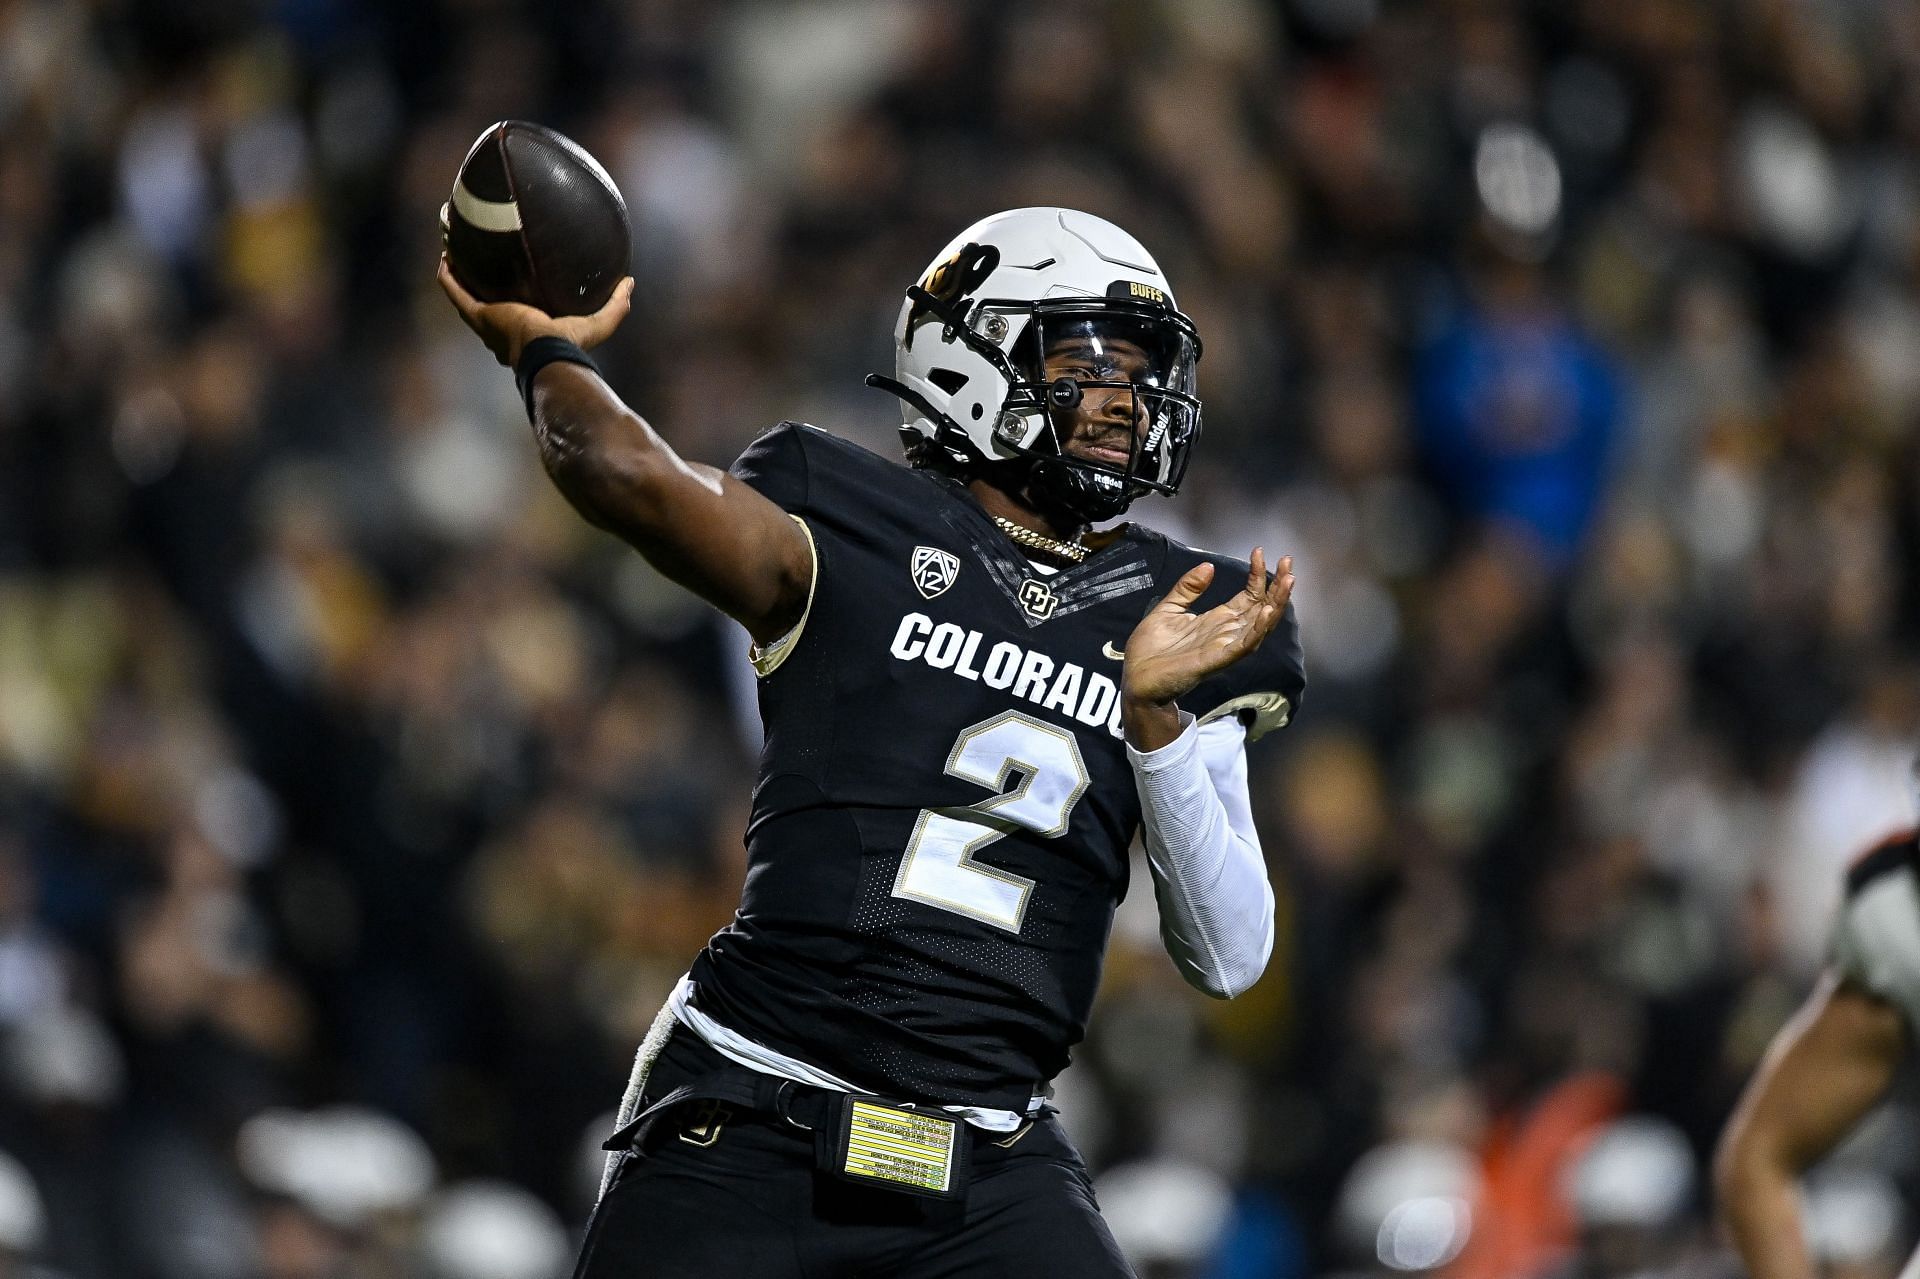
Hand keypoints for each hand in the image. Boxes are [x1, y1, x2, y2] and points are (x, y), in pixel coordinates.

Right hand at [437, 254, 633, 366]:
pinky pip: (455, 291)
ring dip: (458, 276)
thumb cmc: (571, 345)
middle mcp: (500, 332)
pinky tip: (446, 255)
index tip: (512, 283)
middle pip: (484, 305)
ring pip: (464, 297)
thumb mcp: (599, 324)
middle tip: (478, 264)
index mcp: (525, 334)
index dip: (509, 303)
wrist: (547, 352)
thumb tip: (630, 282)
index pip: (515, 319)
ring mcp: (486, 323)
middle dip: (479, 286)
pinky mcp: (478, 315)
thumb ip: (616, 306)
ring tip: (455, 253)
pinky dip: (448, 276)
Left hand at [1121, 549, 1294, 708]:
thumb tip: (1208, 566)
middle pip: (1261, 608)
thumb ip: (1188, 588)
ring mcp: (1224, 647)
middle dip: (1277, 586)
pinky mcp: (1216, 660)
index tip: (1259, 552)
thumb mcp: (1168, 609)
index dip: (1257, 575)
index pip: (1248, 595)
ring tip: (1288, 581)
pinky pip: (1243, 645)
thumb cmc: (1151, 649)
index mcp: (1218, 620)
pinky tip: (1267, 612)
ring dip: (1276, 604)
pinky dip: (1257, 629)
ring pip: (1260, 625)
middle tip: (1288, 560)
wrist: (1136, 679)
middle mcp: (1227, 633)